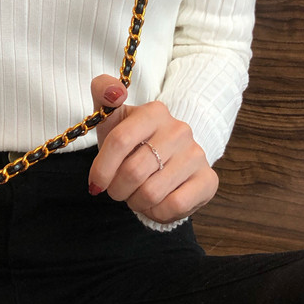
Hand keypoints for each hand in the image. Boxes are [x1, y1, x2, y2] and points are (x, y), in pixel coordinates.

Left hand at [87, 75, 218, 224]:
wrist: (164, 159)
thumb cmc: (130, 141)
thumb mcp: (112, 118)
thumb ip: (103, 92)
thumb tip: (114, 91)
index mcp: (155, 111)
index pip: (119, 141)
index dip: (102, 168)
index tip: (95, 183)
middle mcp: (180, 129)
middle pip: (133, 171)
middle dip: (117, 188)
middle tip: (117, 189)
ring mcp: (196, 154)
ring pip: (151, 192)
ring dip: (135, 202)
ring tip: (135, 195)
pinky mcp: (208, 180)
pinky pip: (174, 206)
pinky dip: (156, 212)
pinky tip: (154, 203)